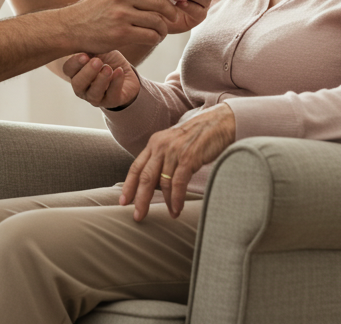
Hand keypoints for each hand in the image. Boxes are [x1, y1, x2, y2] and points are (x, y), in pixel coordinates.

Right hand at [62, 50, 140, 108]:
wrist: (125, 72)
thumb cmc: (107, 60)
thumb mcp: (98, 49)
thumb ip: (89, 46)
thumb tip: (82, 36)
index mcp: (76, 73)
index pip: (68, 70)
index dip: (75, 63)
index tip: (85, 55)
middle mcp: (82, 87)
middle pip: (78, 84)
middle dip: (87, 72)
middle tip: (97, 61)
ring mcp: (95, 97)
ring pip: (94, 93)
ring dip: (101, 80)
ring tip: (108, 68)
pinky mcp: (111, 102)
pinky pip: (112, 95)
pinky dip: (116, 82)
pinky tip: (119, 71)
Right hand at [63, 0, 184, 54]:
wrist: (70, 28)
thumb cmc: (94, 10)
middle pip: (161, 1)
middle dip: (173, 10)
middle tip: (174, 17)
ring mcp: (121, 15)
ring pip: (157, 20)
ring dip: (164, 28)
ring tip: (161, 31)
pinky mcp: (120, 34)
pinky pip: (150, 35)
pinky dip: (156, 38)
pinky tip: (153, 38)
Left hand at [119, 103, 235, 220]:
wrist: (218, 123)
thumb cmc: (197, 137)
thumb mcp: (173, 144)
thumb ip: (162, 159)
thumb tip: (154, 182)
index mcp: (154, 143)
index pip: (136, 167)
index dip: (129, 186)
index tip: (123, 202)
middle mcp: (160, 146)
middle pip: (145, 177)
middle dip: (140, 199)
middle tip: (138, 216)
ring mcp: (174, 151)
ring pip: (163, 182)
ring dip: (166, 201)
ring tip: (171, 213)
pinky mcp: (188, 157)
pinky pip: (178, 183)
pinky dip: (176, 198)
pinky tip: (177, 208)